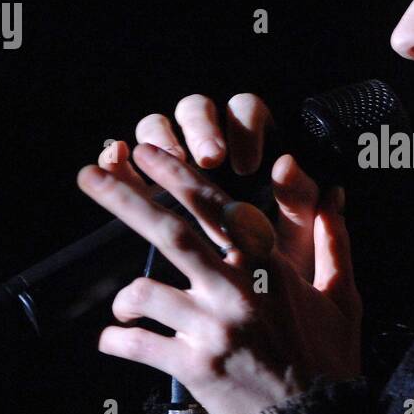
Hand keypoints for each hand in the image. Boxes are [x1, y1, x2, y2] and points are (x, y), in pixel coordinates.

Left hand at [80, 97, 361, 413]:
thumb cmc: (330, 363)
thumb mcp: (343, 299)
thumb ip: (334, 246)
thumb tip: (334, 202)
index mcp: (269, 267)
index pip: (216, 209)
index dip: (178, 177)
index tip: (149, 154)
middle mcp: (237, 290)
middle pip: (171, 232)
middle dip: (124, 199)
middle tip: (89, 175)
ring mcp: (213, 327)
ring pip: (145, 290)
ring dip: (125, 296)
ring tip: (123, 309)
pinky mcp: (194, 366)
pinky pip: (138, 344)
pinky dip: (118, 340)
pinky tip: (115, 340)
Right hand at [97, 93, 325, 279]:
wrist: (249, 304)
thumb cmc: (277, 262)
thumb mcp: (293, 238)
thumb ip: (297, 203)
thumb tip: (286, 164)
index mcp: (252, 142)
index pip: (245, 112)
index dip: (244, 130)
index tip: (247, 166)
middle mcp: (209, 140)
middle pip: (196, 110)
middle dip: (199, 129)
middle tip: (209, 157)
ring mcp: (171, 158)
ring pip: (158, 126)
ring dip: (158, 139)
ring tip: (163, 163)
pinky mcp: (141, 180)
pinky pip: (124, 156)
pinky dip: (118, 157)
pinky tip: (117, 163)